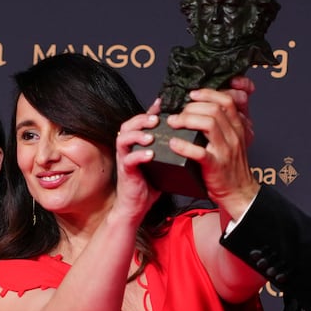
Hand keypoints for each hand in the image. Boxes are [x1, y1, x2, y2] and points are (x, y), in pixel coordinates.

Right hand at [113, 102, 160, 223]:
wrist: (136, 206)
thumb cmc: (150, 182)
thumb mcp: (162, 161)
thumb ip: (169, 147)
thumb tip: (188, 135)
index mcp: (136, 143)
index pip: (140, 121)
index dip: (150, 111)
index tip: (163, 104)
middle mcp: (128, 148)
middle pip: (128, 125)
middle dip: (142, 119)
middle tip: (157, 119)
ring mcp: (124, 159)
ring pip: (123, 139)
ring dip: (137, 135)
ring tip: (151, 136)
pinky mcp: (125, 172)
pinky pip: (128, 160)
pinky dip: (138, 155)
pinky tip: (151, 155)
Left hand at [166, 88, 258, 217]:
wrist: (238, 192)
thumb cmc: (230, 167)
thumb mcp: (231, 142)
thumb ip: (221, 126)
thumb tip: (200, 110)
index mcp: (237, 128)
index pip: (226, 102)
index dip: (207, 94)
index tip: (191, 95)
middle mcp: (233, 136)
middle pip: (214, 109)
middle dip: (191, 107)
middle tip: (177, 113)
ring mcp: (225, 150)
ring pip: (209, 124)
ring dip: (186, 120)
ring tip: (173, 123)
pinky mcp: (215, 166)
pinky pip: (199, 152)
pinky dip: (183, 146)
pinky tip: (173, 143)